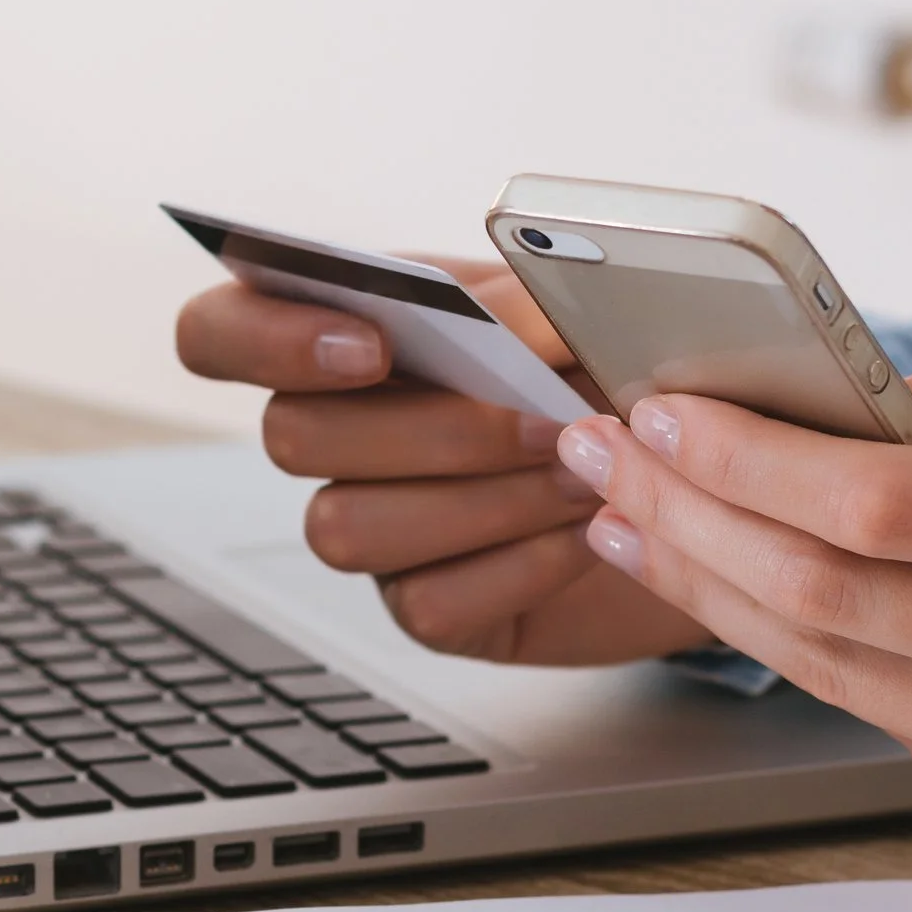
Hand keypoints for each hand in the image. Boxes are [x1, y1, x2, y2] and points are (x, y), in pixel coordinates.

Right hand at [175, 260, 708, 663]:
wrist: (694, 475)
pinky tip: (586, 532)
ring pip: (343, 528)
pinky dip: (516, 564)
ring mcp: (373, 524)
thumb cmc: (610, 371)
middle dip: (426, 427)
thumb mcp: (571, 310)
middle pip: (288, 437)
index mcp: (344, 332)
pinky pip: (424, 602)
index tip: (370, 344)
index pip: (218, 333)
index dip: (262, 338)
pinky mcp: (428, 608)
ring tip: (580, 471)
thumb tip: (499, 329)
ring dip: (474, 497)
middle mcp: (338, 433)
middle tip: (544, 415)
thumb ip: (525, 303)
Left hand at [555, 342, 911, 884]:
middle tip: (597, 451)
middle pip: (824, 589)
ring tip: (623, 514)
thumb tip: (871, 389)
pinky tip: (722, 588)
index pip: (888, 502)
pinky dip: (780, 646)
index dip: (753, 460)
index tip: (665, 412)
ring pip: (823, 664)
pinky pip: (874, 715)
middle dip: (686, 514)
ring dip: (701, 585)